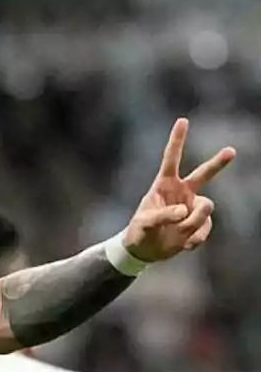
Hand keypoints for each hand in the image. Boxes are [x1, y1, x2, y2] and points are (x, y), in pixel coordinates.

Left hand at [124, 118, 235, 262]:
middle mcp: (182, 193)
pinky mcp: (200, 224)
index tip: (183, 120)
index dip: (177, 141)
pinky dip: (194, 239)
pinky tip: (183, 244)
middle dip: (218, 163)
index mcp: (164, 185)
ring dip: (192, 223)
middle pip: (203, 175)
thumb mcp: (144, 224)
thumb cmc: (140, 232)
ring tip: (176, 233)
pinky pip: (205, 229)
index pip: (171, 160)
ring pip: (205, 209)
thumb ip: (162, 216)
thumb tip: (185, 211)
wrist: (146, 251)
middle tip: (231, 151)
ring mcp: (193, 207)